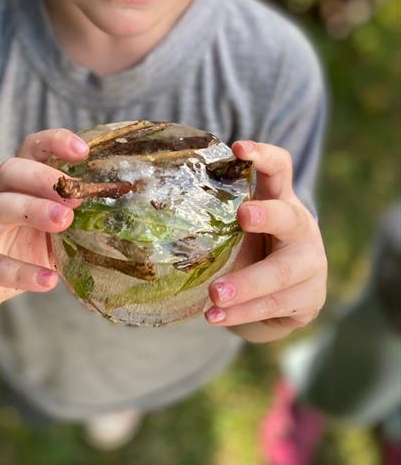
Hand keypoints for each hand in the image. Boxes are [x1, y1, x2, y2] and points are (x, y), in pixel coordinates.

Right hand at [0, 129, 87, 323]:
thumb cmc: (7, 251)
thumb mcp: (39, 231)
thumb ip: (67, 219)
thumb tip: (116, 215)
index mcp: (9, 185)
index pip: (29, 149)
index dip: (54, 142)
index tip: (83, 151)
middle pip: (9, 171)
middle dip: (43, 178)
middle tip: (75, 196)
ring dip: (33, 211)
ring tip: (64, 222)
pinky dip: (22, 273)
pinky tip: (47, 281)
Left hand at [205, 140, 326, 342]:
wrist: (279, 300)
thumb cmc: (249, 250)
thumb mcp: (234, 229)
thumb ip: (214, 216)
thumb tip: (153, 205)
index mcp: (280, 200)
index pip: (280, 168)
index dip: (264, 155)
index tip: (239, 147)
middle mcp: (300, 227)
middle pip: (287, 217)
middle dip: (266, 216)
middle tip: (242, 216)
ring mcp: (311, 263)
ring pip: (280, 273)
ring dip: (246, 285)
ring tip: (214, 294)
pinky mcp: (309, 297)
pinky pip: (275, 305)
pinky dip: (243, 313)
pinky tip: (217, 317)